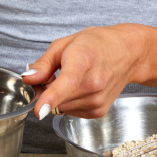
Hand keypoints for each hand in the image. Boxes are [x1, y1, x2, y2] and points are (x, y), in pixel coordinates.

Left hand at [22, 24, 146, 118]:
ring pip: (62, 107)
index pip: (67, 83)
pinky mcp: (99, 111)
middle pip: (56, 98)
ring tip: (75, 78)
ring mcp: (97, 100)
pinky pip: (72, 111)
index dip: (51, 98)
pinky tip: (82, 88)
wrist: (128, 54)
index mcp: (83, 61)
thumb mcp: (65, 44)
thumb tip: (28, 79)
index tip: (39, 111)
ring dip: (60, 97)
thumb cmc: (97, 45)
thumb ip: (43, 64)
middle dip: (48, 90)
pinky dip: (71, 102)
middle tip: (57, 73)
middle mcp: (93, 84)